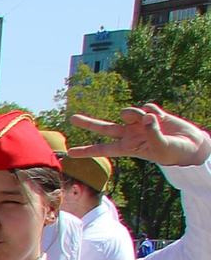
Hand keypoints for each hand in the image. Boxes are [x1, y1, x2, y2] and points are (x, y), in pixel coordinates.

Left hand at [68, 102, 210, 169]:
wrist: (190, 145)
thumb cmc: (174, 152)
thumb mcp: (161, 147)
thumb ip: (152, 132)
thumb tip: (145, 116)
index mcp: (128, 147)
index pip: (103, 149)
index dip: (87, 151)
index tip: (70, 153)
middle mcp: (130, 135)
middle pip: (104, 128)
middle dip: (89, 123)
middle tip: (72, 118)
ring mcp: (139, 124)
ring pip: (127, 112)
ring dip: (136, 113)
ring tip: (151, 120)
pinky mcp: (151, 114)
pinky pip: (146, 107)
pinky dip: (154, 111)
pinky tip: (162, 118)